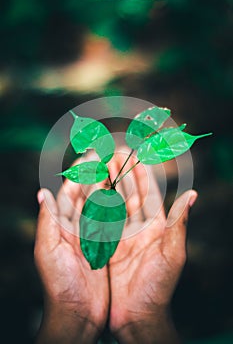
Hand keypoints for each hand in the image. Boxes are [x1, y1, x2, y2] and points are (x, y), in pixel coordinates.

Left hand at [34, 161, 108, 342]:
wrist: (77, 316)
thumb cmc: (59, 285)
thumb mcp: (47, 251)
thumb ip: (48, 219)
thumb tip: (43, 191)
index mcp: (64, 222)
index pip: (74, 189)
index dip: (84, 170)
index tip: (94, 151)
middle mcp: (80, 225)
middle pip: (93, 191)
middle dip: (103, 170)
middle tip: (114, 151)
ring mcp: (97, 234)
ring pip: (108, 202)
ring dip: (115, 182)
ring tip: (124, 164)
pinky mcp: (111, 246)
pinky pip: (119, 220)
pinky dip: (125, 204)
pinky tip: (132, 192)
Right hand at [108, 151, 196, 343]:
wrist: (138, 315)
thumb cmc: (159, 287)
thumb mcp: (172, 254)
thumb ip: (179, 223)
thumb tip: (193, 195)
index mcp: (157, 226)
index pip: (149, 193)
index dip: (142, 173)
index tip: (134, 154)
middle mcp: (140, 228)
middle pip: (130, 193)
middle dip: (122, 172)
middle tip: (113, 152)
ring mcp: (123, 235)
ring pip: (115, 203)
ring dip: (108, 184)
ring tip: (100, 165)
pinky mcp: (109, 245)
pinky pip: (102, 221)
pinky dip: (96, 204)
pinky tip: (90, 191)